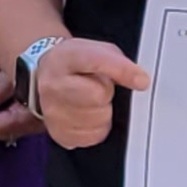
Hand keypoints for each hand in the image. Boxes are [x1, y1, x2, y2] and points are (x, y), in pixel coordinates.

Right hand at [16, 38, 147, 150]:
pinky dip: (98, 128)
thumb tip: (140, 81)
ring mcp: (53, 112)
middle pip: (98, 96)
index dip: (122, 71)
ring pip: (100, 119)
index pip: (96, 61)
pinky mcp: (59, 134)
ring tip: (90, 101)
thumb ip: (117, 61)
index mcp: (66, 58)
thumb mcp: (95, 50)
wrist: (44, 79)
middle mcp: (53, 85)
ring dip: (103, 111)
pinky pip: (95, 136)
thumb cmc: (74, 65)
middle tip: (97, 87)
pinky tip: (88, 116)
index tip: (142, 81)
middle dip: (106, 92)